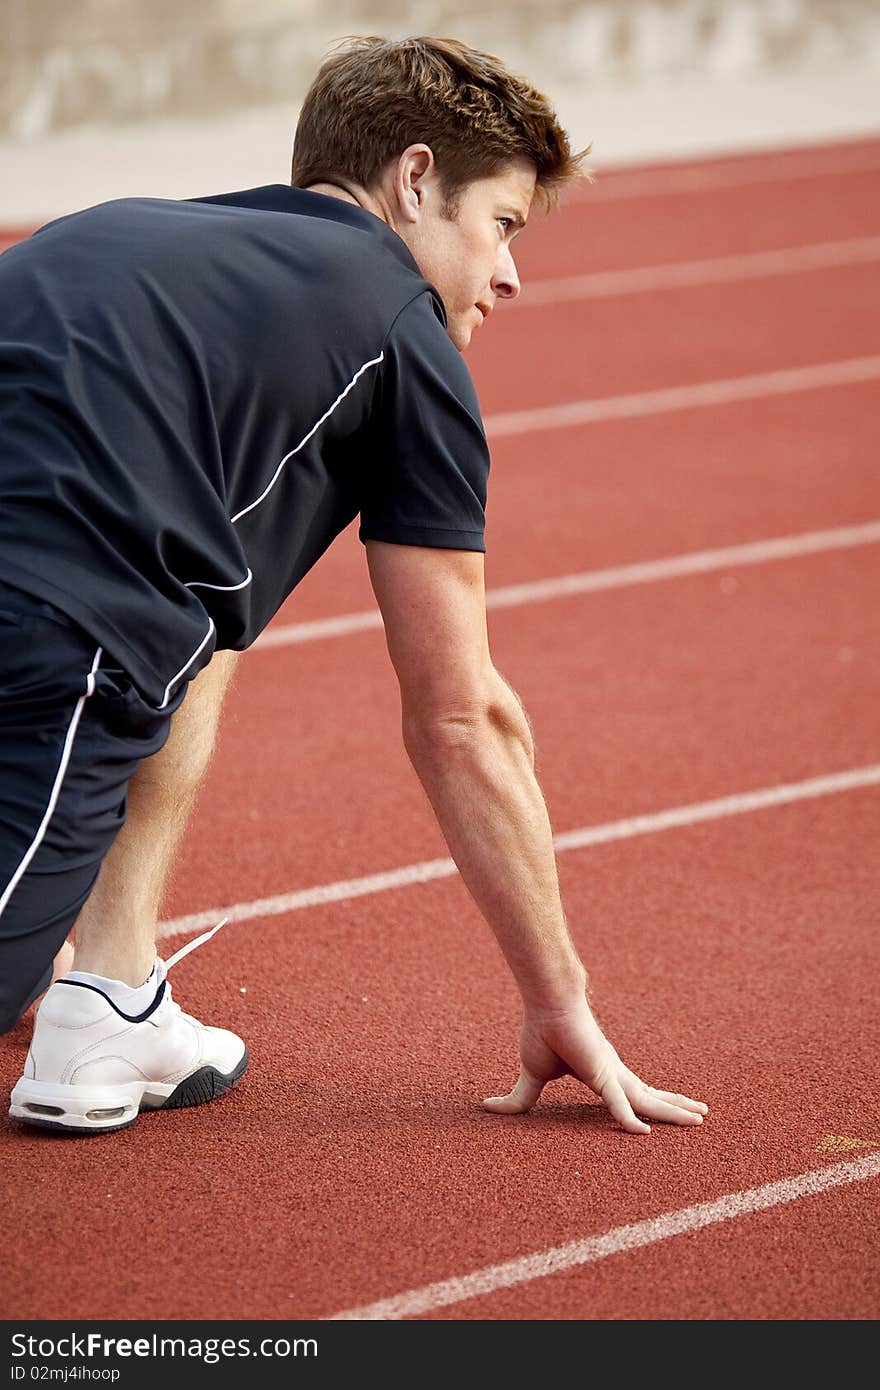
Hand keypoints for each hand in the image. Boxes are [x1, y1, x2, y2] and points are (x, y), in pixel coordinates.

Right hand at [482, 996, 708, 1133]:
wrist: (547, 1003)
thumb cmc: (541, 1032)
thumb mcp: (531, 1077)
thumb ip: (518, 1100)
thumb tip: (485, 1108)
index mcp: (601, 1073)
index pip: (630, 1095)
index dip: (647, 1105)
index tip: (658, 1116)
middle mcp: (614, 1073)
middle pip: (651, 1096)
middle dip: (675, 1107)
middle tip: (700, 1115)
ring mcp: (612, 1073)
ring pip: (648, 1101)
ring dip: (675, 1111)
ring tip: (702, 1118)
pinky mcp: (603, 1073)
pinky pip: (618, 1103)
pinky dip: (629, 1119)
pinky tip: (642, 1134)